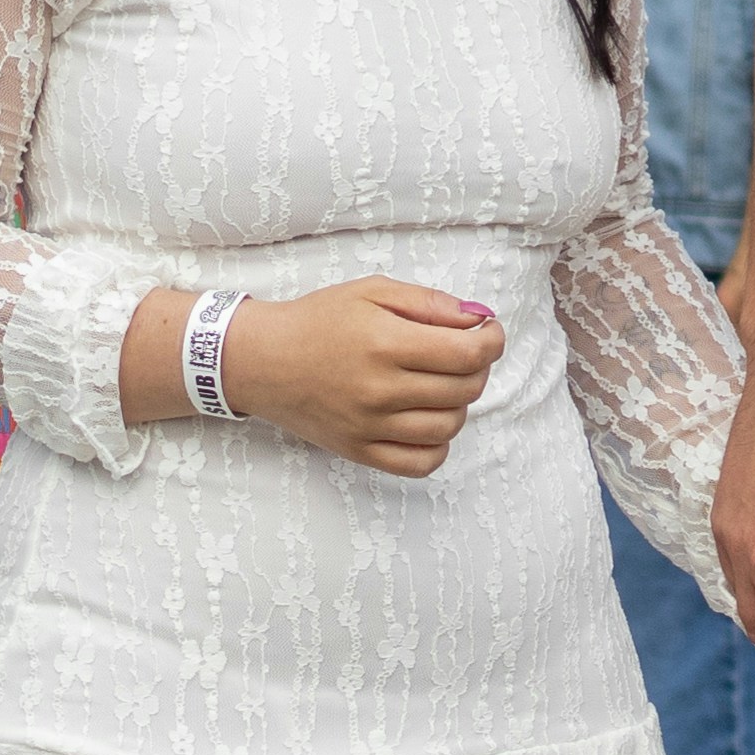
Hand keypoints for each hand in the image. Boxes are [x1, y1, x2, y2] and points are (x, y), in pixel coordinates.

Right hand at [220, 277, 509, 476]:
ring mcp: (370, 426)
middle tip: (462, 352)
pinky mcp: (360, 451)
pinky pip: (422, 463)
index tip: (488, 333)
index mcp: (387, 343)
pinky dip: (438, 444)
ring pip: (450, 426)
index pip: (469, 353)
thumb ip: (430, 303)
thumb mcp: (373, 292)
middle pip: (465, 389)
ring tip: (441, 383)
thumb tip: (478, 318)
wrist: (262, 361)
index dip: (492, 341)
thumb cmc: (319, 320)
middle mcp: (381, 389)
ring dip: (459, 403)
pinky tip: (427, 418)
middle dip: (477, 367)